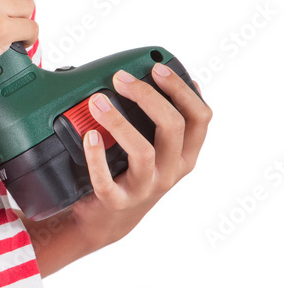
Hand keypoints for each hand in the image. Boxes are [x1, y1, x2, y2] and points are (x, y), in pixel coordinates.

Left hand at [69, 63, 212, 248]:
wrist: (107, 218)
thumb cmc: (129, 169)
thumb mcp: (153, 144)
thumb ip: (156, 115)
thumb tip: (153, 71)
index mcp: (184, 153)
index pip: (200, 117)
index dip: (181, 90)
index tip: (157, 68)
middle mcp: (171, 171)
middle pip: (173, 127)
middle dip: (147, 96)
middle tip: (120, 77)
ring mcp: (146, 188)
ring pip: (143, 152)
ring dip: (119, 122)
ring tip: (96, 102)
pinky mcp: (117, 202)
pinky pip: (107, 181)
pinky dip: (96, 157)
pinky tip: (88, 136)